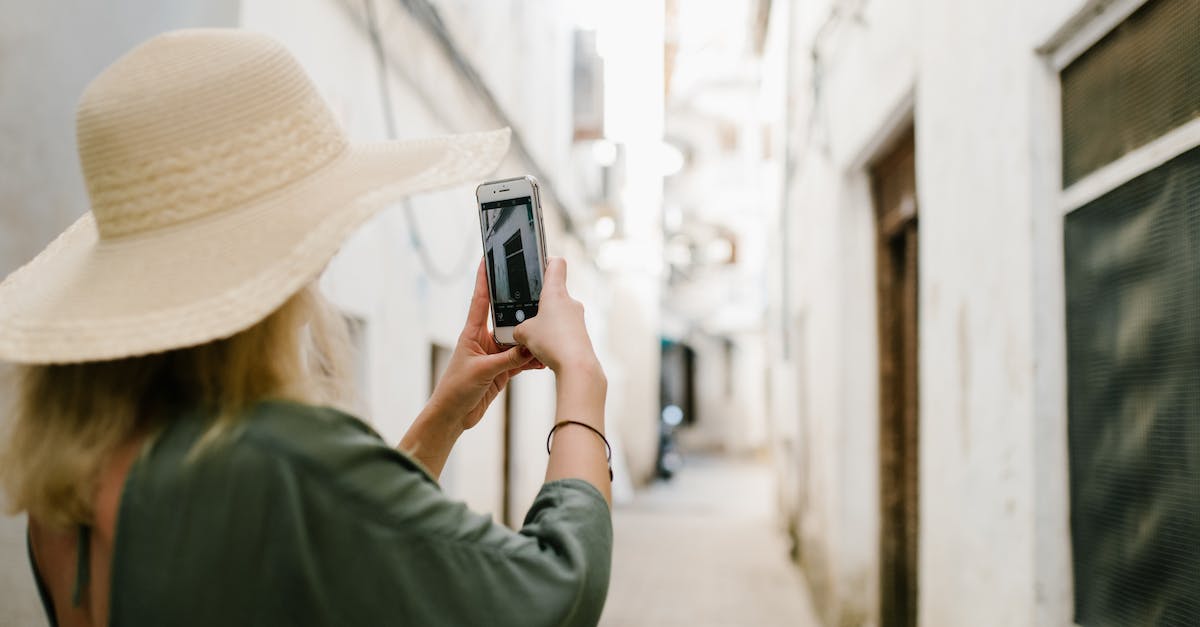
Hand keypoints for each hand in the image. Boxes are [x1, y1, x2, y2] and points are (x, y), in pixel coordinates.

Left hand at [424, 259, 543, 430]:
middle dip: (521, 310)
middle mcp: (484, 340)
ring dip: (531, 340)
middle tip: (538, 297)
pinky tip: (544, 359)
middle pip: (506, 318)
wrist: (453, 415)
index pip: (479, 300)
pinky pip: (522, 360)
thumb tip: (530, 348)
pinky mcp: (502, 369)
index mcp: (472, 333)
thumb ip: (507, 360)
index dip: (483, 278)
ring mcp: (495, 354)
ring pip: (518, 341)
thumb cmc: (456, 390)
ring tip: (548, 333)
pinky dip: (533, 360)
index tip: (488, 258)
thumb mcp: (482, 371)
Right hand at [513, 258, 602, 379]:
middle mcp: (570, 302)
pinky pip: (564, 330)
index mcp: (555, 293)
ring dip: (547, 322)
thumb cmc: (553, 344)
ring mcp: (578, 318)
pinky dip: (554, 336)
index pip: (556, 264)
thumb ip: (518, 327)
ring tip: (534, 337)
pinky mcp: (581, 334)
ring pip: (558, 314)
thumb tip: (521, 331)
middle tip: (526, 313)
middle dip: (539, 302)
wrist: (576, 366)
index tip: (538, 264)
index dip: (546, 261)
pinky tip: (545, 349)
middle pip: (554, 292)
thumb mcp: (524, 333)